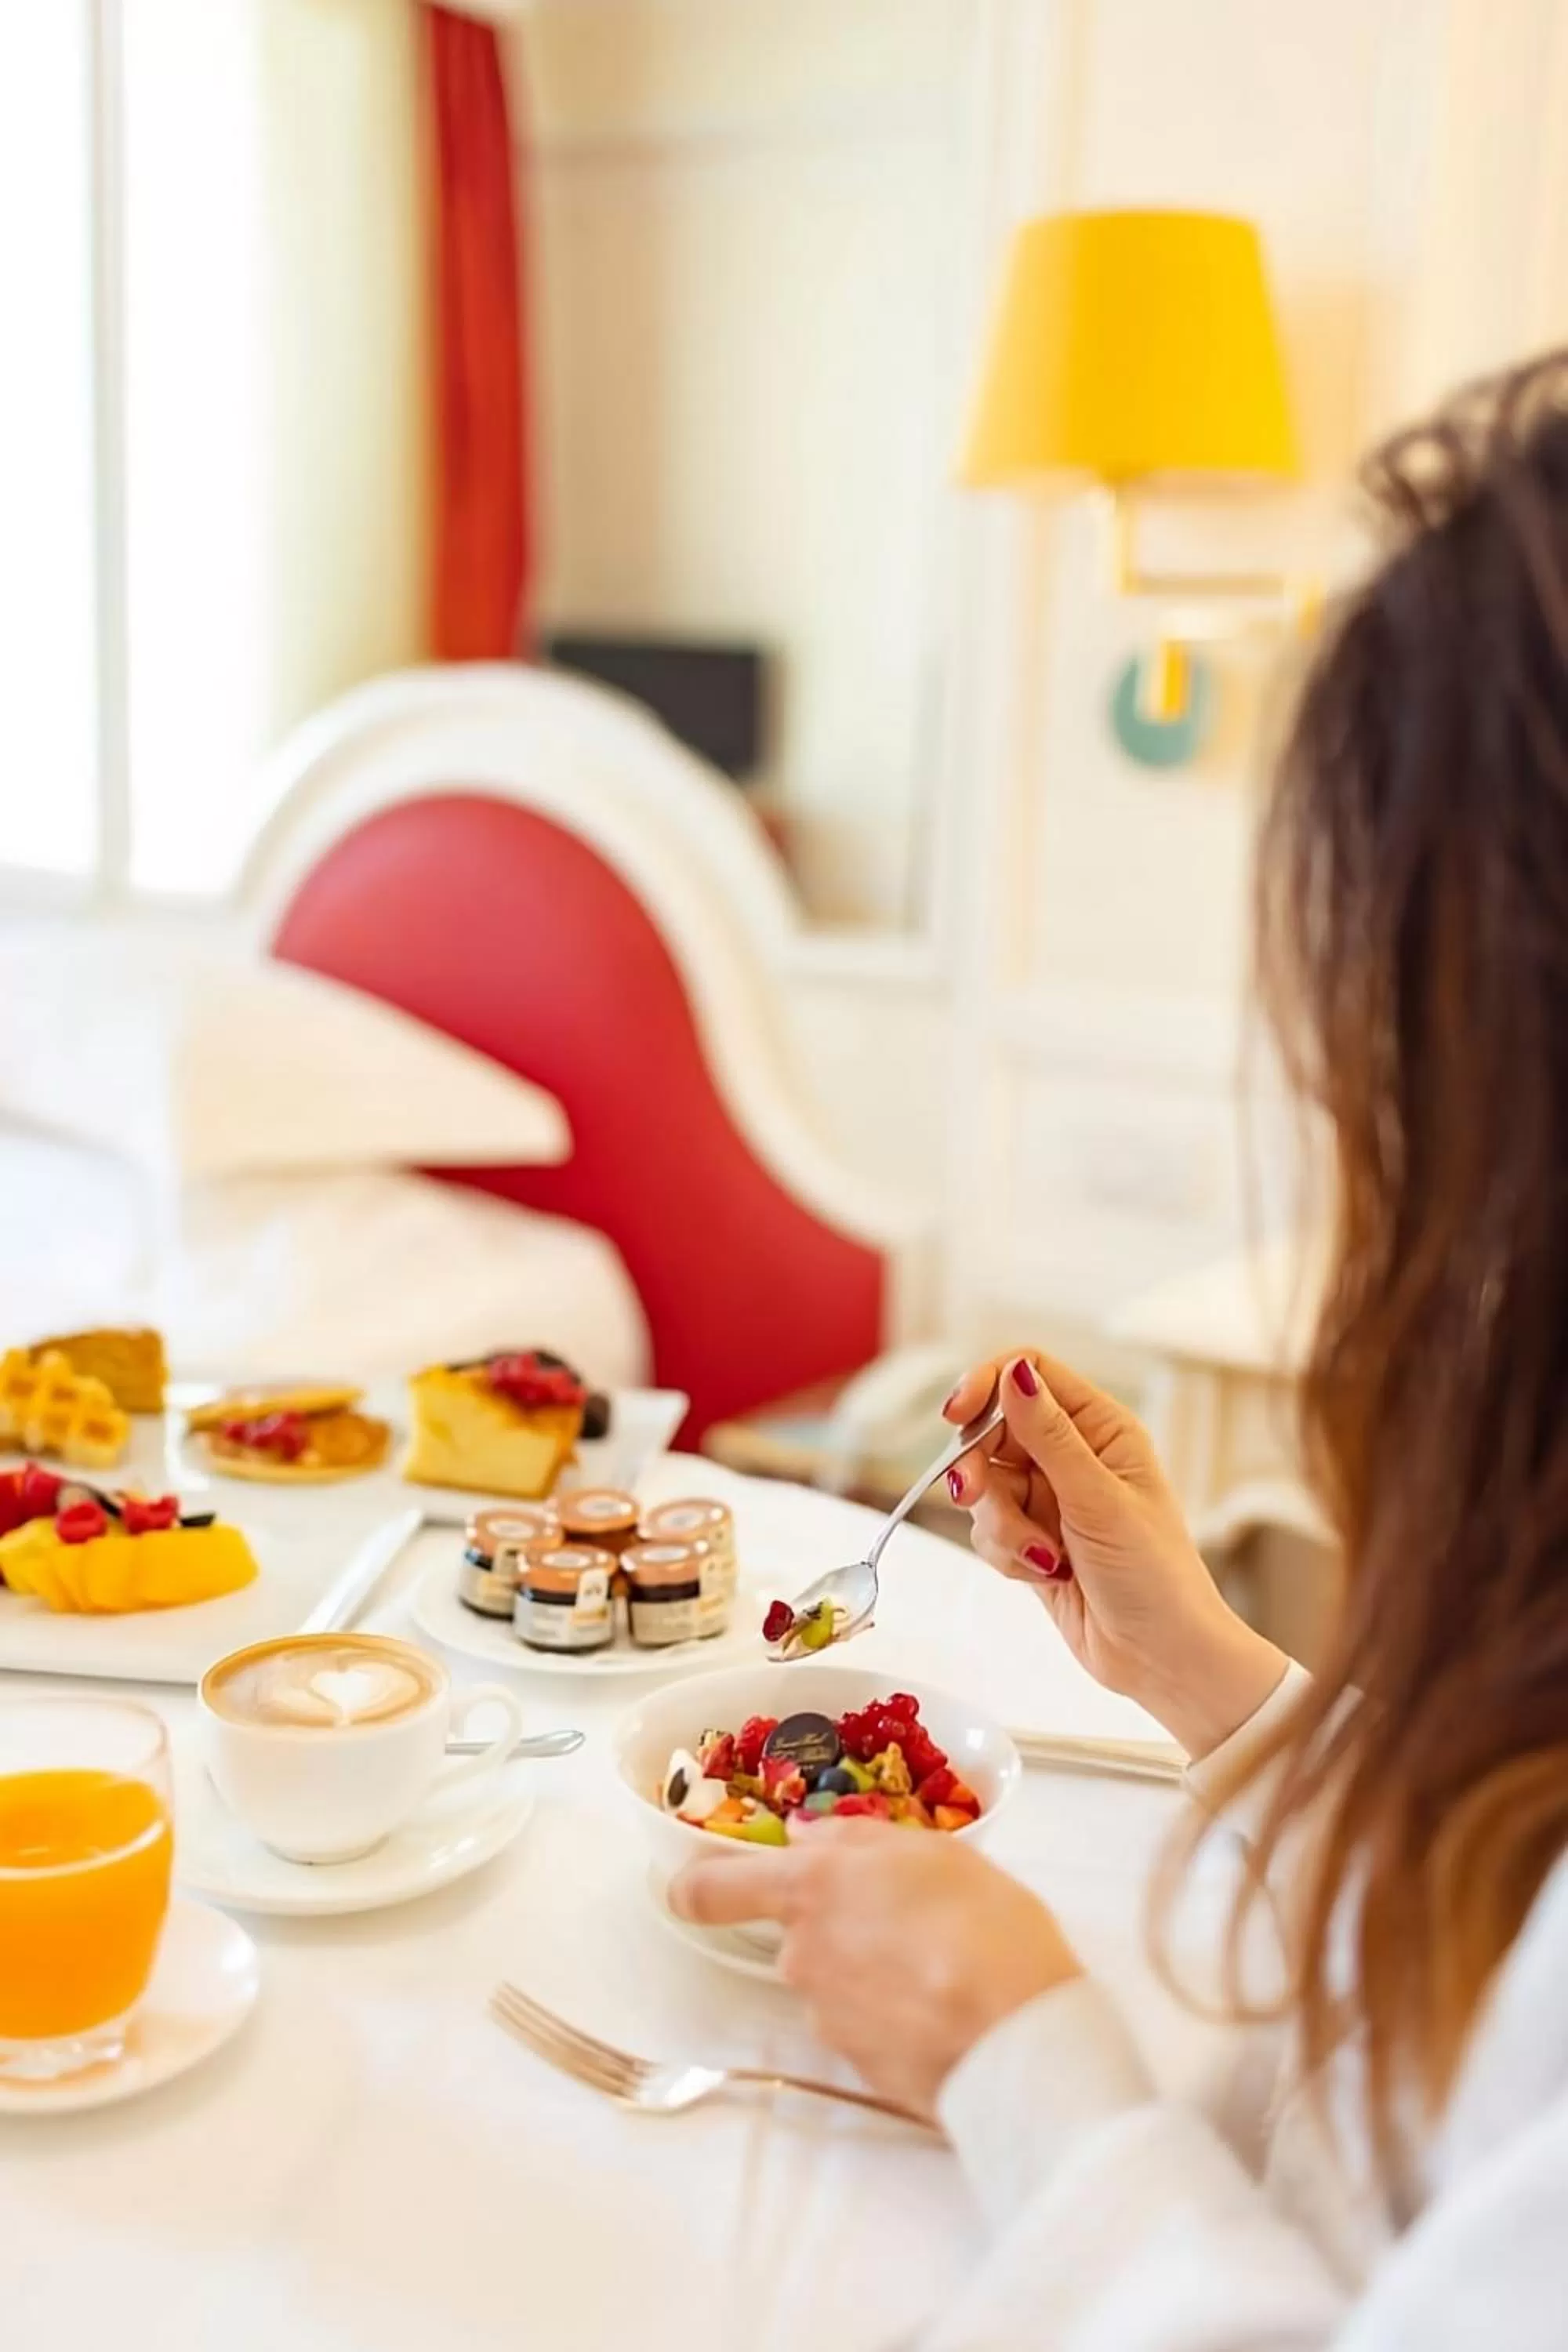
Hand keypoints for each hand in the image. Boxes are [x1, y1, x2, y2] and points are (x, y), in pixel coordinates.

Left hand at [670, 1820, 1080, 2114]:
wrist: (1014, 2037)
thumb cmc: (983, 1924)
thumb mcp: (934, 1851)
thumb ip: (859, 1838)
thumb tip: (808, 1836)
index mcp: (813, 1887)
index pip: (714, 1889)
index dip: (698, 1887)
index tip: (696, 1888)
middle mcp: (802, 1953)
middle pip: (800, 1936)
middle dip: (844, 1929)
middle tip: (913, 1924)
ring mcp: (825, 2016)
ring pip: (835, 1983)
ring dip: (873, 1975)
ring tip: (943, 1969)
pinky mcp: (854, 2068)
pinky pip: (865, 2029)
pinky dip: (893, 2019)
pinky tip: (944, 2011)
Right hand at [946, 1351, 1286, 1758]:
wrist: (1160, 1659)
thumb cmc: (1154, 1577)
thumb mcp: (1099, 1500)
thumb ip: (1050, 1437)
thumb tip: (1014, 1373)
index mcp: (1101, 1429)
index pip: (1030, 1373)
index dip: (986, 1385)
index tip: (955, 1417)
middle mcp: (1073, 1455)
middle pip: (992, 1430)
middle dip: (979, 1469)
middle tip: (974, 1496)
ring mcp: (1050, 1498)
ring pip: (984, 1485)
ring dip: (1001, 1524)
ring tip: (1042, 1558)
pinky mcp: (1031, 1538)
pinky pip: (987, 1528)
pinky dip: (1005, 1553)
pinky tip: (1043, 1574)